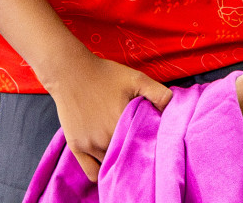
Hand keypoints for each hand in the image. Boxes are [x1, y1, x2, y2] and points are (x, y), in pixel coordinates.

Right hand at [45, 53, 170, 181]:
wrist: (70, 70)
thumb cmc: (103, 73)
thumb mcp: (136, 78)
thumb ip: (158, 93)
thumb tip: (173, 107)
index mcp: (123, 124)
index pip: (144, 148)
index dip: (149, 146)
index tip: (148, 139)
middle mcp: (106, 139)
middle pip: (127, 158)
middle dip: (134, 153)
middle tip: (136, 144)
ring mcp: (90, 145)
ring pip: (110, 165)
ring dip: (118, 160)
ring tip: (122, 149)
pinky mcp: (76, 147)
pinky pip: (92, 172)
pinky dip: (101, 171)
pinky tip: (107, 162)